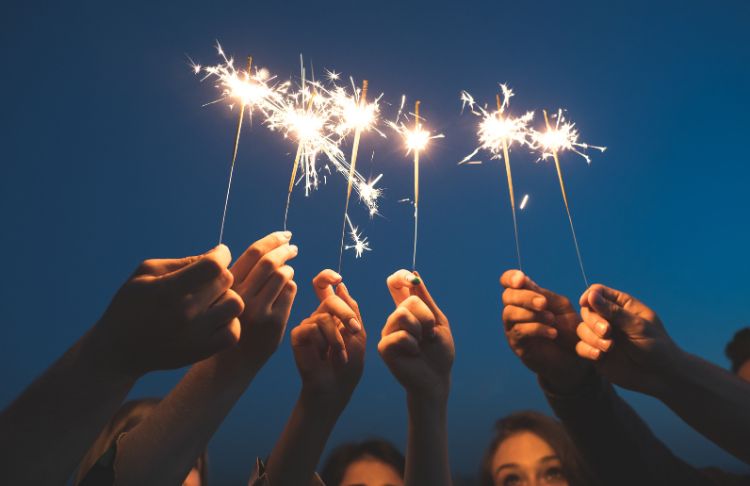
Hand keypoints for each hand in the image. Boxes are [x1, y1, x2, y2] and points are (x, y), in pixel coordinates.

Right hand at [91, 245, 243, 376]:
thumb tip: (215, 255)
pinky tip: (214, 318)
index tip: (218, 254)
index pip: (213, 266)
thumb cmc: (131, 305)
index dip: (221, 254)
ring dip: (226, 297)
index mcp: (168, 290)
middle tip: (207, 280)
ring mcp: (196, 335)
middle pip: (226, 281)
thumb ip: (182, 262)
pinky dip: (229, 322)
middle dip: (219, 274)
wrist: (118, 351)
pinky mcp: (202, 351)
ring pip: (235, 304)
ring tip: (211, 300)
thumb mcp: (146, 273)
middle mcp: (185, 313)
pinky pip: (234, 332)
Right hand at [230, 231, 298, 366]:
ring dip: (288, 269)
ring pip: (283, 275)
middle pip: (270, 261)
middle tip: (293, 247)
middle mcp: (241, 296)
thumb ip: (244, 275)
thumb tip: (269, 247)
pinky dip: (291, 285)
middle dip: (285, 249)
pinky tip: (286, 289)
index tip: (284, 235)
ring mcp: (259, 310)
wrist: (233, 359)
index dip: (272, 239)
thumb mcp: (230, 295)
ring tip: (287, 271)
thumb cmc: (232, 320)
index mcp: (228, 285)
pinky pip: (290, 291)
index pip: (253, 253)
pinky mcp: (274, 322)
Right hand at [291, 270, 365, 406]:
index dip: (327, 277)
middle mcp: (318, 316)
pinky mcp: (298, 335)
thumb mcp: (358, 334)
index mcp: (333, 313)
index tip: (338, 278)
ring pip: (323, 316)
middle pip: (329, 299)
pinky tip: (324, 356)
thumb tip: (340, 285)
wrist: (335, 388)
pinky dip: (324, 342)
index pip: (324, 287)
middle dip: (345, 314)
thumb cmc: (349, 364)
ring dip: (337, 338)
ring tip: (340, 355)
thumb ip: (351, 310)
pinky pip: (311, 327)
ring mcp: (307, 325)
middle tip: (355, 330)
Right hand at [378, 270, 453, 401]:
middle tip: (429, 335)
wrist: (437, 379)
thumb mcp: (438, 322)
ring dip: (420, 330)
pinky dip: (414, 345)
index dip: (400, 277)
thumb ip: (426, 300)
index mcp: (407, 310)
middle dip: (426, 317)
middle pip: (409, 301)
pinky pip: (400, 335)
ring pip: (403, 315)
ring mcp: (387, 332)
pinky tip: (414, 354)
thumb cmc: (439, 353)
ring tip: (421, 344)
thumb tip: (414, 274)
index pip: (396, 285)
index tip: (410, 278)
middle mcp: (394, 319)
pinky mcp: (384, 347)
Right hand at [500, 269, 591, 391]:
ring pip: (510, 313)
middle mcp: (515, 310)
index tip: (521, 280)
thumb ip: (543, 294)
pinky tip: (552, 333)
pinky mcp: (517, 344)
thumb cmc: (568, 329)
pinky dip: (537, 329)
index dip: (509, 278)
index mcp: (525, 297)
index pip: (508, 282)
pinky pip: (519, 331)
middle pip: (507, 296)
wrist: (575, 358)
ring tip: (552, 319)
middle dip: (525, 297)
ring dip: (531, 314)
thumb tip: (524, 281)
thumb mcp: (560, 307)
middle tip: (543, 303)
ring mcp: (513, 328)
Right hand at [576, 284, 679, 393]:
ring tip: (609, 347)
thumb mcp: (637, 326)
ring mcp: (601, 336)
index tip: (586, 303)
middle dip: (594, 321)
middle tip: (607, 332)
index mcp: (622, 306)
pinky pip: (581, 347)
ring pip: (582, 329)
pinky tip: (600, 356)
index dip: (590, 296)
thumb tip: (590, 295)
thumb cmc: (656, 347)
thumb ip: (613, 312)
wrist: (660, 376)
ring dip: (592, 337)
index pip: (598, 292)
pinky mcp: (596, 352)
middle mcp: (609, 318)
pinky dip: (587, 350)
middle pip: (587, 311)